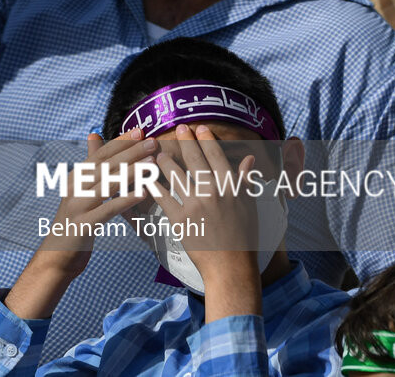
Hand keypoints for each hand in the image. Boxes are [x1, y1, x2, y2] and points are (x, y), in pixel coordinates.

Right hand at [5, 131, 155, 319]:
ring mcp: (77, 207)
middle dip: (131, 152)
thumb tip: (94, 134)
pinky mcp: (82, 226)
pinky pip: (107, 210)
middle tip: (153, 142)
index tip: (141, 130)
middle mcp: (74, 189)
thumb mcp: (82, 189)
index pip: (100, 154)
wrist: (57, 256)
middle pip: (106, 166)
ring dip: (132, 172)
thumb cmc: (77, 218)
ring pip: (107, 185)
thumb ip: (91, 164)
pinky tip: (144, 193)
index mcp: (75, 178)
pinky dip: (126, 200)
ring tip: (153, 163)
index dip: (120, 141)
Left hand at [153, 125, 260, 288]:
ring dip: (164, 161)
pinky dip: (152, 186)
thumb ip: (246, 180)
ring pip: (176, 175)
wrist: (230, 265)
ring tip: (156, 151)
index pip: (217, 156)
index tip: (199, 128)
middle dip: (186, 142)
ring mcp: (196, 205)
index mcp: (231, 186)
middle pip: (196, 160)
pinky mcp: (180, 220)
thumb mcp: (249, 204)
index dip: (207, 140)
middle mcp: (214, 192)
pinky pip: (163, 198)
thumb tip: (250, 159)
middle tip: (178, 128)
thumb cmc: (244, 236)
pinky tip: (144, 178)